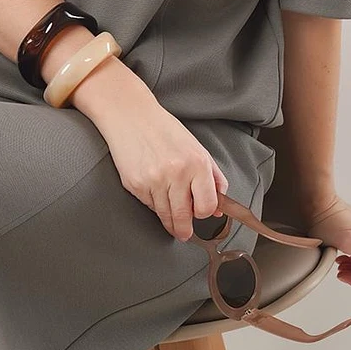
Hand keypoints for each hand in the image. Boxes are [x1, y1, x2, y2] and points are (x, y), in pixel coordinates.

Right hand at [99, 103, 229, 240]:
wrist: (131, 116)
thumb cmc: (164, 130)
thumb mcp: (197, 148)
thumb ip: (213, 177)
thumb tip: (219, 208)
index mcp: (197, 163)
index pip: (207, 206)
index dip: (205, 213)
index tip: (200, 215)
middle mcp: (177, 174)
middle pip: (184, 218)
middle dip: (184, 231)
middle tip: (184, 233)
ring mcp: (154, 181)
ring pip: (165, 215)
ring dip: (169, 221)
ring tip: (170, 219)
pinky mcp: (136, 185)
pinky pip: (148, 205)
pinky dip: (153, 203)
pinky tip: (153, 190)